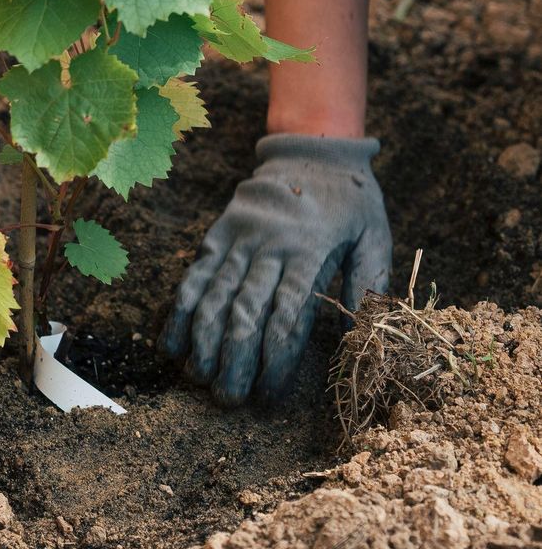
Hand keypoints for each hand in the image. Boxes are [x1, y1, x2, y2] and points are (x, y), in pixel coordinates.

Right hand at [160, 134, 391, 405]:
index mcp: (309, 251)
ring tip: (200, 379)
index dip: (275, 359)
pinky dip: (181, 310)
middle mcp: (268, 247)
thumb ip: (370, 282)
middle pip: (244, 312)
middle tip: (229, 400)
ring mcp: (238, 239)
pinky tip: (173, 343)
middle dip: (234, 360)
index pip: (287, 315)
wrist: (312, 149)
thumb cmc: (351, 200)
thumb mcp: (376, 234)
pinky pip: (195, 275)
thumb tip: (364, 334)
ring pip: (213, 296)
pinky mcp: (218, 233)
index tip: (269, 394)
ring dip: (203, 342)